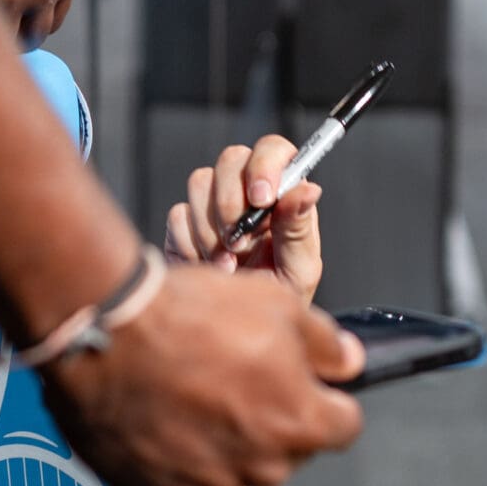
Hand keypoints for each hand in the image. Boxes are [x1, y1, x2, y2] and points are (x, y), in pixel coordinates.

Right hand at [42, 263, 361, 485]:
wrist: (100, 335)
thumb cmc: (186, 315)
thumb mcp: (274, 303)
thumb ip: (324, 342)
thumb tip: (346, 361)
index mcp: (300, 422)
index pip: (344, 426)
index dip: (326, 399)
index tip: (304, 383)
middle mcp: (261, 466)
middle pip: (288, 451)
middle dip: (272, 421)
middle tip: (233, 378)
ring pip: (236, 469)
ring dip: (224, 441)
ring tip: (188, 394)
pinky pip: (186, 483)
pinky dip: (180, 457)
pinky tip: (160, 416)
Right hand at [165, 134, 322, 300]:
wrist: (238, 335)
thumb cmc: (278, 302)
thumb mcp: (298, 271)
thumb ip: (298, 229)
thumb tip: (307, 191)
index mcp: (283, 195)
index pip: (274, 150)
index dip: (265, 165)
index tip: (262, 199)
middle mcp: (247, 192)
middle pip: (231, 158)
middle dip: (231, 199)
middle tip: (239, 241)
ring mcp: (212, 206)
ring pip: (200, 183)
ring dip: (212, 228)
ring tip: (228, 264)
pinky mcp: (184, 226)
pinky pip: (179, 216)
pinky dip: (192, 246)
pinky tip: (208, 268)